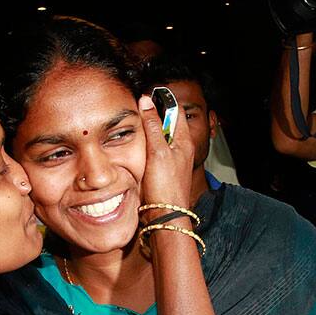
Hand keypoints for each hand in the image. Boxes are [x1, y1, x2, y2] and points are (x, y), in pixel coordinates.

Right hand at [137, 94, 193, 208]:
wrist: (165, 216)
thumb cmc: (166, 187)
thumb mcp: (158, 152)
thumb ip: (152, 126)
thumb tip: (146, 101)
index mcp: (183, 140)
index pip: (175, 110)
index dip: (161, 101)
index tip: (145, 98)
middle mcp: (179, 148)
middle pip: (165, 123)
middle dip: (151, 116)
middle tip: (134, 113)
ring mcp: (170, 160)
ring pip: (158, 138)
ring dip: (146, 133)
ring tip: (132, 131)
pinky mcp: (161, 171)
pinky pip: (152, 152)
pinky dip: (143, 147)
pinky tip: (133, 151)